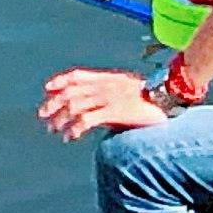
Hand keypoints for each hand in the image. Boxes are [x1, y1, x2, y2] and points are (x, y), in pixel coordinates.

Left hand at [38, 67, 167, 138]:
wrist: (169, 98)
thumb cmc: (151, 99)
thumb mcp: (127, 92)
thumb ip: (110, 96)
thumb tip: (95, 110)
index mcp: (108, 78)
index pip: (78, 75)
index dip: (60, 81)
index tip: (47, 89)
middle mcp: (105, 85)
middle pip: (71, 92)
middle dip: (54, 103)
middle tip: (43, 116)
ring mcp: (109, 97)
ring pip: (75, 106)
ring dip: (61, 119)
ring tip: (55, 130)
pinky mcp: (114, 111)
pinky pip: (87, 119)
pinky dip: (74, 128)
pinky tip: (70, 137)